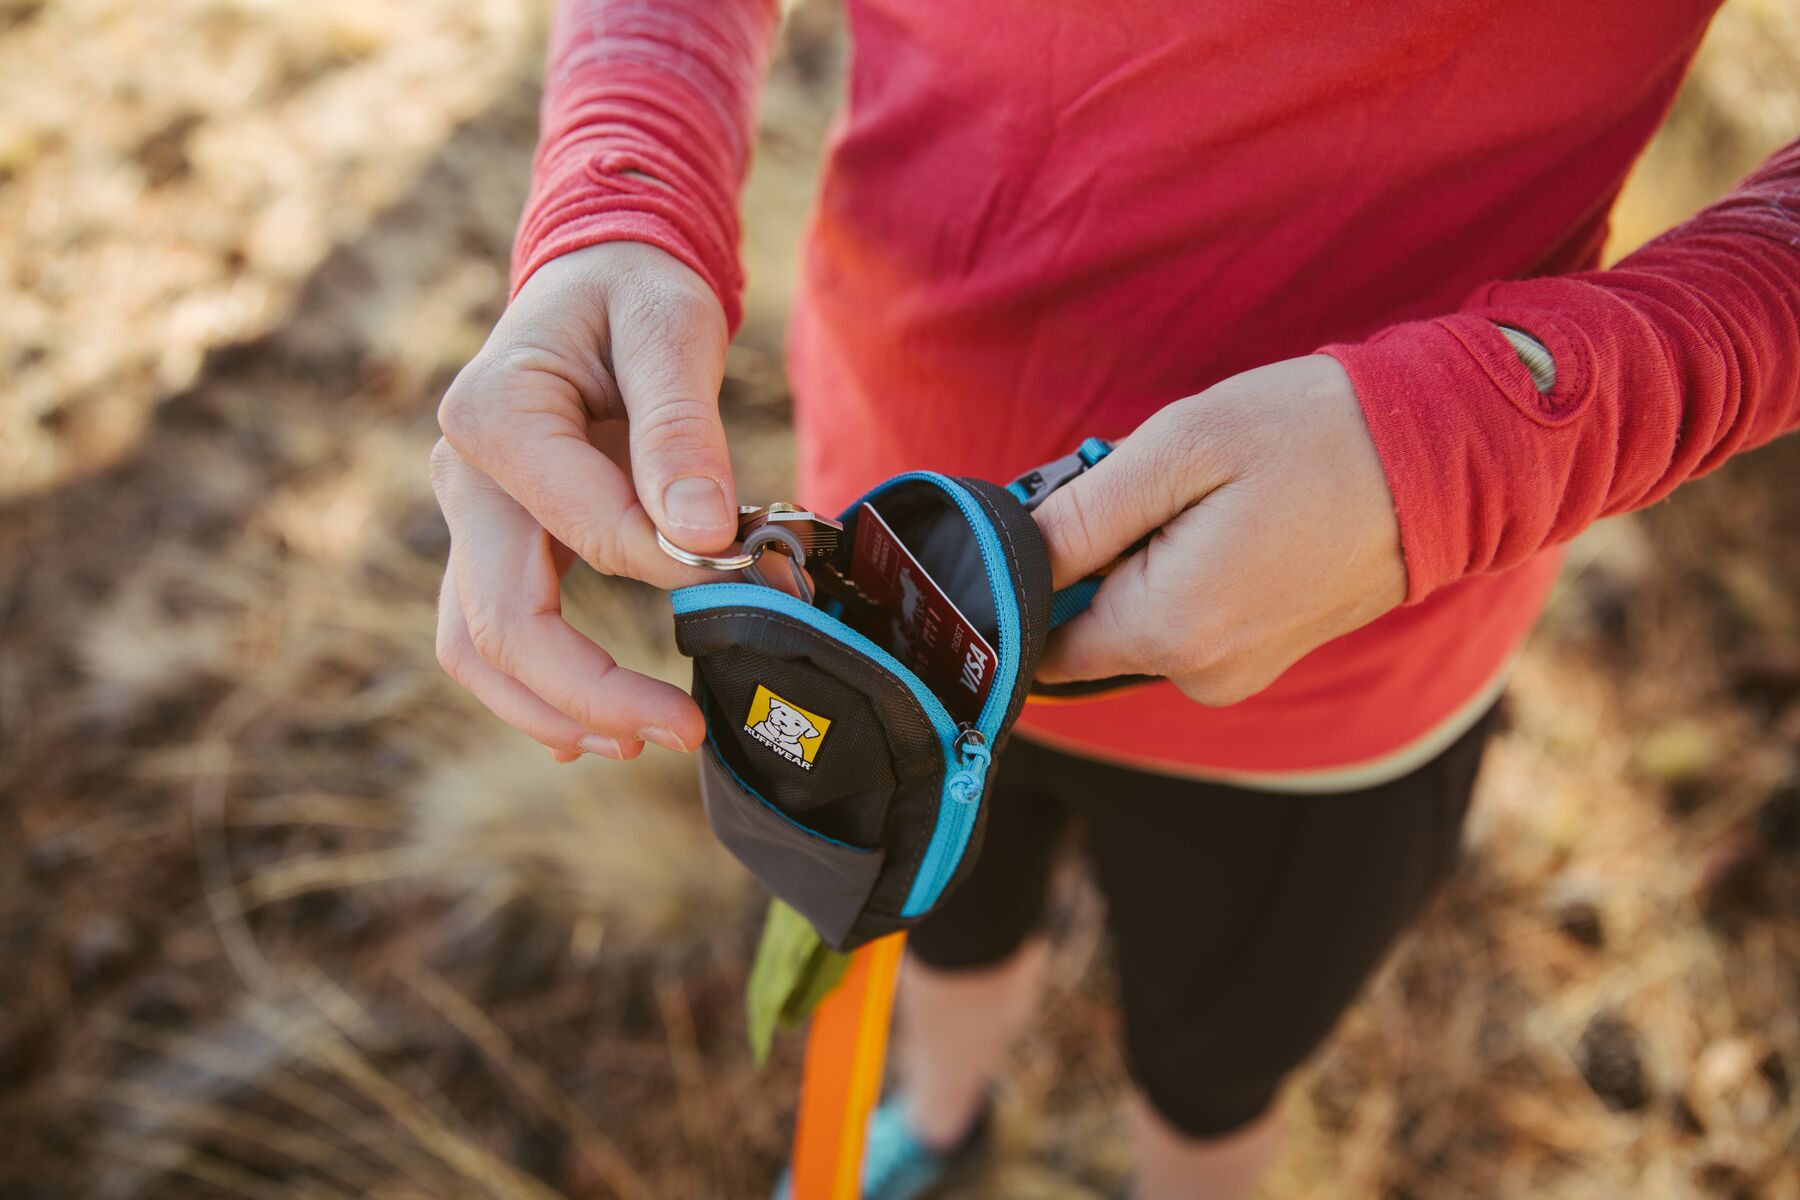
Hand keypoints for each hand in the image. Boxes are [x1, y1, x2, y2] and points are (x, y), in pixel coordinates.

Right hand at [431, 242, 733, 760]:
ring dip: (551, 709)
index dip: (667, 570)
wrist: (598, 278)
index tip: (753, 581)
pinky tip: (592, 731)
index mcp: (495, 415)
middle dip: (592, 692)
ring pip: (476, 644)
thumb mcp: (672, 330)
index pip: (584, 531)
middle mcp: (462, 474)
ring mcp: (468, 514)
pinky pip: (490, 631)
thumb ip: (682, 429)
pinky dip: (534, 690)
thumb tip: (702, 535)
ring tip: (641, 742)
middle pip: (500, 621)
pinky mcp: (492, 542)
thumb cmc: (638, 295)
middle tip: (683, 733)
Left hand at [1033, 355, 1406, 704]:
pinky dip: (1184, 569)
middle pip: (1087, 629)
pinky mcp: (1265, 652)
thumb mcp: (1178, 449)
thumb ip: (1080, 516)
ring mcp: (1238, 671)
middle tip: (1143, 482)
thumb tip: (1007, 558)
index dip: (1028, 581)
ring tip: (1203, 494)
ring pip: (1138, 619)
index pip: (1039, 643)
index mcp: (1167, 631)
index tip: (1055, 516)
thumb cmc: (1313, 436)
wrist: (1446, 456)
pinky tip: (1228, 516)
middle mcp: (1199, 673)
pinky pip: (1187, 618)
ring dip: (1142, 559)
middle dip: (1093, 559)